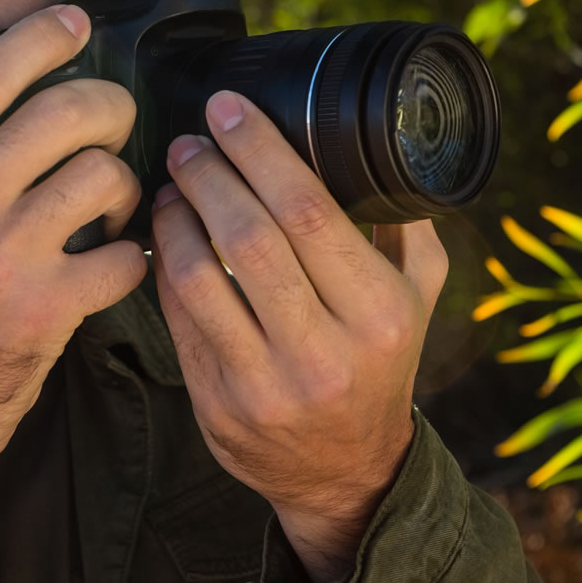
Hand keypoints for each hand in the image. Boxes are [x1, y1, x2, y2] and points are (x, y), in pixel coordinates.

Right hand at [0, 5, 146, 555]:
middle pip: (60, 114)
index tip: (74, 22)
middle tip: (118, 122)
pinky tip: (121, 262)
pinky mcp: (42, 310)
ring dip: (124, 186)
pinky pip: (123, 255)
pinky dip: (135, 255)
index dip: (38, 38)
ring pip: (99, 177)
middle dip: (108, 107)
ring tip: (114, 205)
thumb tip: (1, 100)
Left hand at [150, 89, 447, 582]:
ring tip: (171, 183)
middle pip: (247, 238)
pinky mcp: (216, 404)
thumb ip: (402, 226)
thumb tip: (368, 143)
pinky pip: (177, 315)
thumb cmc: (379, 365)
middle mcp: (324, 352)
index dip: (259, 150)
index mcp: (380, 315)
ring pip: (198, 276)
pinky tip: (165, 232)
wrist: (343, 472)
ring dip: (175, 217)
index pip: (308, 211)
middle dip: (208, 174)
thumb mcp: (417, 299)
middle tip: (187, 141)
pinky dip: (164, 263)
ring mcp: (264, 384)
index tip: (227, 109)